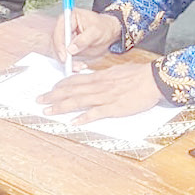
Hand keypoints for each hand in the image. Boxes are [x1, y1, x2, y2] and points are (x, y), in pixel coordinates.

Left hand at [37, 63, 163, 124]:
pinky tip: (74, 122)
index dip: (60, 85)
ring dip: (62, 106)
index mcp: (100, 77)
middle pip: (72, 91)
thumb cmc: (138, 75)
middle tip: (40, 100)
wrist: (153, 79)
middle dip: (54, 96)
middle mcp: (99, 86)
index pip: (75, 80)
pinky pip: (96, 113)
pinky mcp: (115, 107)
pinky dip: (84, 117)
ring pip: (79, 101)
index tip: (50, 89)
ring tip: (49, 111)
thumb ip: (103, 78)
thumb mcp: (117, 72)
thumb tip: (94, 80)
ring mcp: (106, 97)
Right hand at [54, 9, 120, 62]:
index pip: (59, 31)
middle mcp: (65, 27)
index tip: (64, 56)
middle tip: (72, 65)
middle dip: (63, 56)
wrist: (109, 32)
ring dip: (68, 62)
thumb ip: (84, 40)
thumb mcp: (96, 32)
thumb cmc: (103, 27)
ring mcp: (66, 38)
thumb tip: (71, 49)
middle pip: (56, 43)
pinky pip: (66, 57)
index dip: (59, 44)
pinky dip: (71, 63)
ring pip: (60, 52)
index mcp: (70, 17)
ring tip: (80, 66)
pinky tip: (80, 66)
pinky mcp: (68, 47)